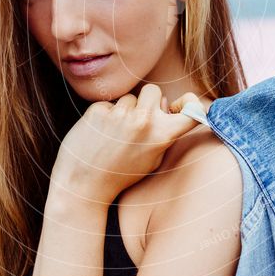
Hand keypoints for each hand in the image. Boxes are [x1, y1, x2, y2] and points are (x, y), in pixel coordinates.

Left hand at [49, 84, 202, 205]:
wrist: (83, 184)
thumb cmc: (120, 174)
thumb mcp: (152, 160)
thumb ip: (163, 133)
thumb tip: (166, 104)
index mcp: (162, 135)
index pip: (191, 109)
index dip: (191, 103)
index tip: (183, 105)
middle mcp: (143, 120)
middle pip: (153, 90)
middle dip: (147, 101)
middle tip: (137, 121)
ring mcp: (120, 114)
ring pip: (128, 98)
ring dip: (123, 111)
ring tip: (114, 135)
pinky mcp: (98, 111)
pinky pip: (108, 103)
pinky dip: (105, 115)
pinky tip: (100, 134)